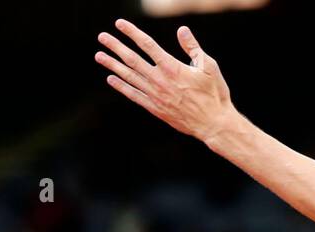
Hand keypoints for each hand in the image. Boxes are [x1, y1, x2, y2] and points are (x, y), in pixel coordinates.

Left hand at [95, 20, 234, 143]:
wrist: (214, 124)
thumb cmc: (214, 95)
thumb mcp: (209, 67)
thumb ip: (193, 48)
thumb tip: (182, 30)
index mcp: (172, 67)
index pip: (147, 45)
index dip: (132, 33)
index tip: (119, 24)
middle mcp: (160, 80)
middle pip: (132, 60)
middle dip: (116, 47)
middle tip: (102, 37)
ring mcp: (155, 95)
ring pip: (129, 76)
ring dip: (113, 65)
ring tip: (99, 55)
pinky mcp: (156, 108)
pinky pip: (134, 95)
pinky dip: (121, 87)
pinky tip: (111, 79)